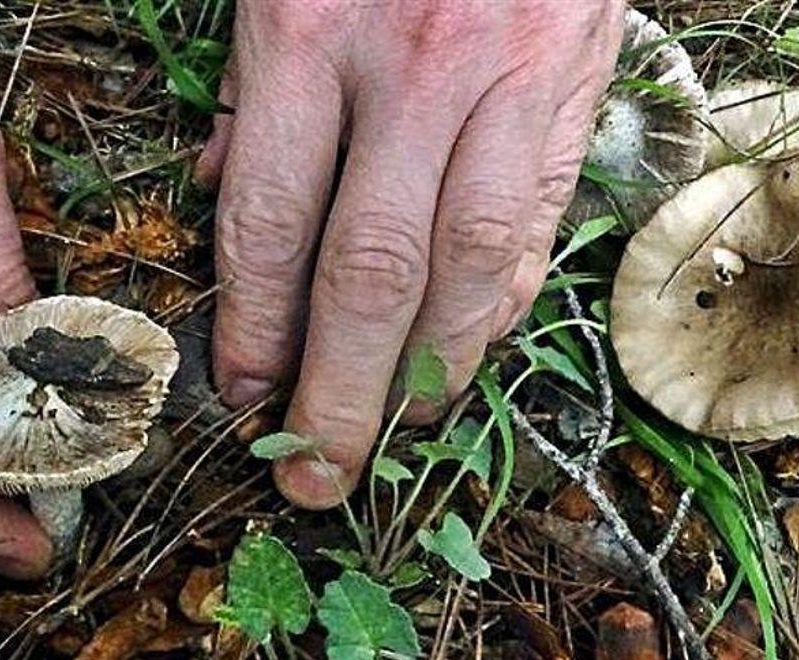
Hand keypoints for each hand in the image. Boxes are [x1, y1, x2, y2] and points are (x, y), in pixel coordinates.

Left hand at [199, 1, 623, 507]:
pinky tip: (463, 359)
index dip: (252, 325)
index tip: (242, 394)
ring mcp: (506, 83)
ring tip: (391, 434)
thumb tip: (224, 188)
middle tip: (314, 475)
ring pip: (469, 268)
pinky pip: (532, 227)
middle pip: (370, 270)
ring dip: (427, 373)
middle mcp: (412, 66)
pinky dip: (497, 308)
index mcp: (307, 26)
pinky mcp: (573, 93)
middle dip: (338, 390)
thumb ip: (253, 86)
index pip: (271, 218)